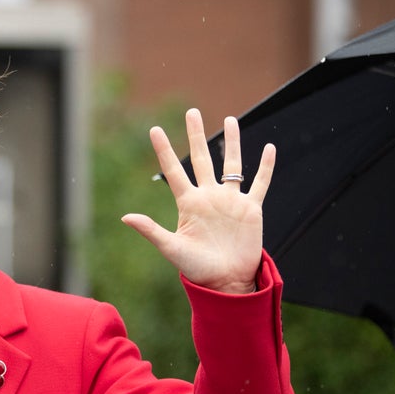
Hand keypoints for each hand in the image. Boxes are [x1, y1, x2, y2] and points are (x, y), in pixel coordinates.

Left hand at [121, 108, 275, 293]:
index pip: (174, 170)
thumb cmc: (197, 269)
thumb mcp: (171, 248)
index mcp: (188, 204)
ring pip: (231, 164)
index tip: (154, 129)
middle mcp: (208, 197)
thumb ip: (151, 230)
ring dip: (231, 143)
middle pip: (202, 158)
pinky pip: (259, 184)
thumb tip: (125, 217)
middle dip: (196, 135)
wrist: (226, 281)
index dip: (164, 150)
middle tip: (192, 111)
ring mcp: (230, 201)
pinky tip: (269, 148)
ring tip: (230, 119)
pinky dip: (265, 167)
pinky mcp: (250, 209)